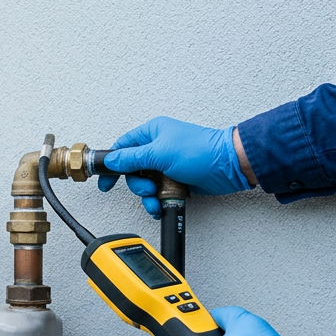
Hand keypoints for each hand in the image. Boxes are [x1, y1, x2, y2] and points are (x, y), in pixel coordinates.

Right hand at [96, 117, 251, 217]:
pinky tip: (162, 202)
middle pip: (132, 170)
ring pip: (145, 184)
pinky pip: (159, 191)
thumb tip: (112, 159)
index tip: (106, 180)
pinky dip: (158, 199)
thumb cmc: (201, 151)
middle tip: (147, 188)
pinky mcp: (176, 178)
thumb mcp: (159, 153)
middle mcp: (158, 147)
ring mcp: (167, 164)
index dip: (112, 164)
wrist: (229, 166)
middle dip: (137, 184)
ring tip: (157, 198)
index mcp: (152, 132)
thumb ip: (131, 158)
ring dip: (148, 195)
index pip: (123, 147)